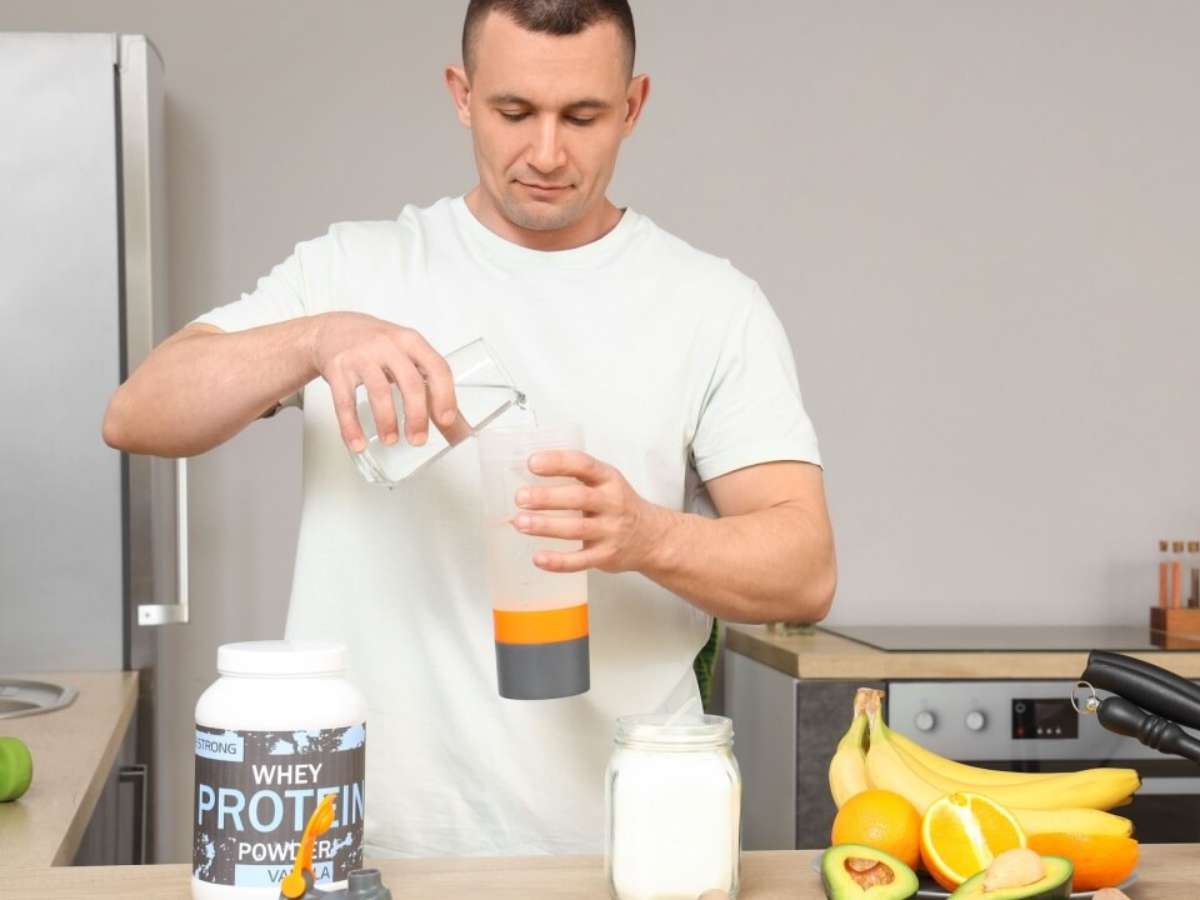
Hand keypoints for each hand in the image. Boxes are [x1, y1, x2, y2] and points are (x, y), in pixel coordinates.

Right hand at [306, 312, 461, 451]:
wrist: (331, 329)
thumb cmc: (375, 346)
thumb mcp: (405, 355)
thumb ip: (428, 387)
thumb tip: (456, 427)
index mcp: (411, 342)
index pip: (437, 368)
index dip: (445, 396)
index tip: (445, 420)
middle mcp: (388, 345)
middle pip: (411, 383)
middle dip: (417, 416)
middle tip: (418, 440)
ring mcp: (361, 355)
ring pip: (379, 392)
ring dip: (387, 422)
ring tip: (391, 440)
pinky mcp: (338, 368)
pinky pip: (345, 401)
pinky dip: (351, 426)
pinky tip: (358, 443)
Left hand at [511, 450, 670, 573]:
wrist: (652, 537)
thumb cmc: (619, 506)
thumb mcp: (606, 483)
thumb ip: (576, 478)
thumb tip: (527, 477)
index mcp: (608, 479)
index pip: (583, 465)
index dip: (558, 462)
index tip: (533, 463)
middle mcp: (612, 503)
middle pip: (578, 498)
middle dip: (547, 497)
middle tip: (521, 497)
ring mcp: (610, 531)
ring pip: (576, 529)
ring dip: (546, 526)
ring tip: (520, 523)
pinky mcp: (606, 556)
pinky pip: (580, 560)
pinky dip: (558, 561)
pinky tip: (539, 558)